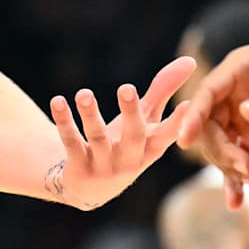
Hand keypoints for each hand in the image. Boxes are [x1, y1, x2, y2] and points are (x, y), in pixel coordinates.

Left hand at [45, 55, 195, 208]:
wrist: (89, 187)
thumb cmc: (125, 144)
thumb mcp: (145, 120)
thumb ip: (164, 91)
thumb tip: (190, 61)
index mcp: (150, 148)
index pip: (167, 134)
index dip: (179, 122)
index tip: (189, 104)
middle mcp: (130, 160)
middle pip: (133, 136)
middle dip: (131, 112)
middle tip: (127, 87)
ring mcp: (104, 166)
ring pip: (97, 138)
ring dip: (90, 114)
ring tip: (84, 93)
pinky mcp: (79, 168)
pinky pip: (71, 142)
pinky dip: (64, 121)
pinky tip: (58, 101)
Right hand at [175, 40, 248, 207]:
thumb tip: (247, 114)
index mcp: (234, 71)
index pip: (205, 94)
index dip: (192, 117)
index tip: (184, 142)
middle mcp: (229, 96)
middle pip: (209, 127)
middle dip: (223, 152)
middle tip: (247, 168)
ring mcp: (237, 118)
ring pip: (220, 148)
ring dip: (232, 170)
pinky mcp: (248, 136)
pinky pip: (236, 159)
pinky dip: (237, 180)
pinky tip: (236, 202)